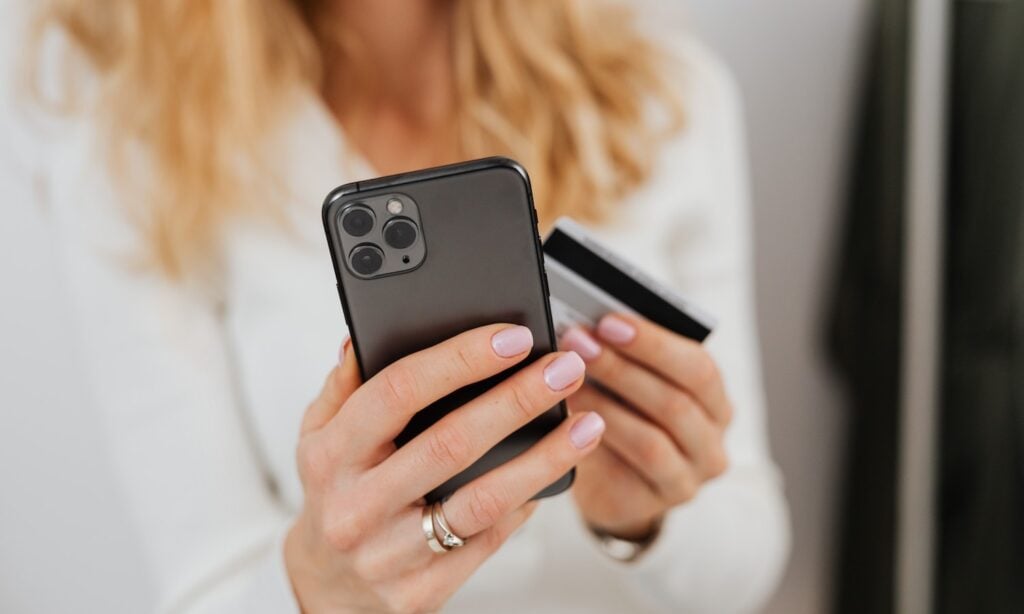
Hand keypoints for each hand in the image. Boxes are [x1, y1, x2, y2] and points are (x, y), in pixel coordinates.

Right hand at [284, 324, 603, 612]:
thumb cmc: (337, 494)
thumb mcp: (319, 435)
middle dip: (517, 399)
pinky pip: (489, 540)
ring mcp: (389, 555)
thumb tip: (367, 337)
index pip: (398, 392)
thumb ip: (345, 385)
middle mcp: (356, 506)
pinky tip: (556, 472)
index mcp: (330, 455)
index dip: (460, 359)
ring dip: (544, 458)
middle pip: (451, 443)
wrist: (330, 588)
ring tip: (587, 424)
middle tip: (564, 369)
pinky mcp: (422, 592)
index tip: (512, 338)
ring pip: (482, 500)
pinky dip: (527, 503)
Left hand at [560, 314, 732, 540]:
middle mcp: (712, 443)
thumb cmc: (623, 415)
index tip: (607, 321)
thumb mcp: (631, 383)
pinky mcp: (654, 504)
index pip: (697, 368)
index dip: (653, 343)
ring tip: (565, 379)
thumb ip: (624, 354)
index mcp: (715, 401)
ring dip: (604, 405)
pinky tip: (567, 420)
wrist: (613, 483)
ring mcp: (688, 480)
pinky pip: (626, 472)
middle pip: (675, 403)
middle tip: (577, 342)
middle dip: (620, 368)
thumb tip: (589, 323)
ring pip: (651, 440)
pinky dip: (596, 441)